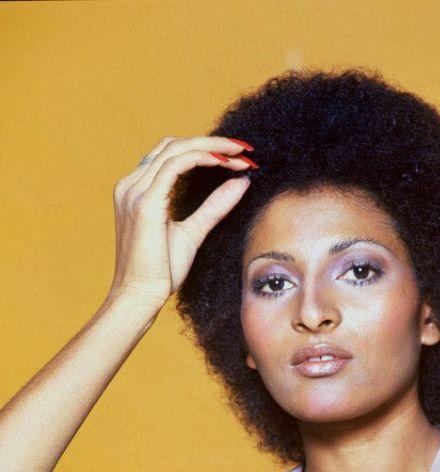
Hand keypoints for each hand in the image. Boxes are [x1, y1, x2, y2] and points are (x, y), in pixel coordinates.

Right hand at [108, 135, 255, 308]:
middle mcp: (131, 185)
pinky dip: (201, 158)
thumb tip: (241, 184)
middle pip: (174, 145)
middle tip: (245, 150)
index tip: (237, 157)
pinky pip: (174, 166)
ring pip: (175, 149)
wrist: (139, 297)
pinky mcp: (144, 204)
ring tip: (241, 154)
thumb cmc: (160, 272)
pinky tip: (223, 162)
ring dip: (212, 147)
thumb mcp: (193, 233)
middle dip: (212, 143)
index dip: (205, 149)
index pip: (172, 155)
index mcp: (138, 191)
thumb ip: (214, 207)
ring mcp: (134, 192)